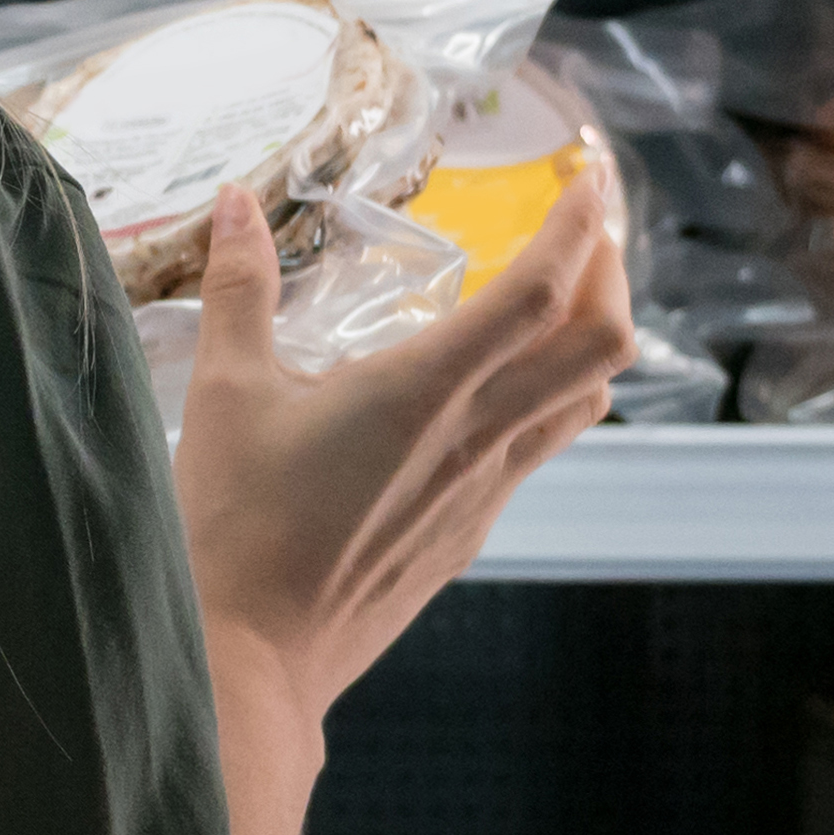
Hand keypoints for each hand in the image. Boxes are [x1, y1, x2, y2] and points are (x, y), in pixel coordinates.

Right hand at [170, 162, 635, 834]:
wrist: (250, 657)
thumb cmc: (234, 526)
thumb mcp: (224, 391)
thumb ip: (240, 286)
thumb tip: (238, 203)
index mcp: (426, 387)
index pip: (544, 290)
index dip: (583, 226)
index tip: (590, 177)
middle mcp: (477, 435)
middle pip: (600, 342)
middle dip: (609, 271)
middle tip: (584, 225)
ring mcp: (484, 489)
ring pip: (585, 397)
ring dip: (592, 334)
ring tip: (564, 291)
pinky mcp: (471, 530)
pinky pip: (541, 446)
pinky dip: (551, 394)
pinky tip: (505, 384)